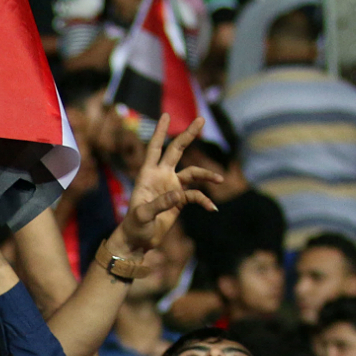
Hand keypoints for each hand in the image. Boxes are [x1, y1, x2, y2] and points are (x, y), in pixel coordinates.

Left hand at [119, 114, 219, 257]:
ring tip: (220, 179)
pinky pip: (196, 195)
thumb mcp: (143, 215)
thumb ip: (159, 204)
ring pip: (193, 173)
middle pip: (177, 151)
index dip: (160, 132)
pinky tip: (211, 209)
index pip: (155, 149)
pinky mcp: (180, 199)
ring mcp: (172, 186)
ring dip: (206, 175)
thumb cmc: (135, 226)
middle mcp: (161, 176)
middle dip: (188, 135)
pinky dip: (204, 201)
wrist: (139, 240)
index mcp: (148, 175)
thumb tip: (178, 194)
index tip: (166, 115)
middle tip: (201, 119)